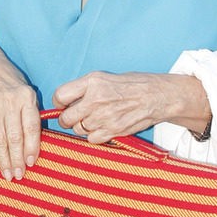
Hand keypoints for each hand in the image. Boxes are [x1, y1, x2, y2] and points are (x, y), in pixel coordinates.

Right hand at [0, 60, 40, 180]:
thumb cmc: (10, 82)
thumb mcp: (27, 92)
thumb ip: (31, 115)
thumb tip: (33, 146)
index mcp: (26, 97)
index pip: (31, 128)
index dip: (32, 148)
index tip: (31, 163)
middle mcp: (9, 102)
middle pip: (14, 137)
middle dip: (17, 159)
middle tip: (19, 175)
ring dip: (3, 160)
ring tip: (7, 174)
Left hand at [53, 71, 209, 142]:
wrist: (157, 96)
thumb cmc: (133, 85)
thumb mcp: (105, 77)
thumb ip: (84, 88)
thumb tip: (66, 101)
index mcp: (92, 82)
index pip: (59, 95)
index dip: (59, 102)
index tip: (63, 104)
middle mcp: (95, 100)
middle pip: (65, 118)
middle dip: (67, 118)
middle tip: (76, 115)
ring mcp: (103, 117)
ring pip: (77, 130)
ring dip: (82, 127)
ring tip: (94, 119)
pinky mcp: (113, 131)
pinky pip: (91, 139)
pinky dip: (94, 136)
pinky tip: (103, 126)